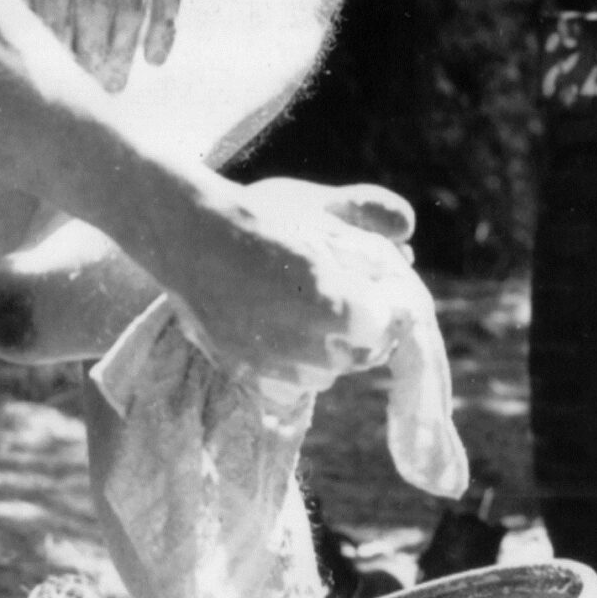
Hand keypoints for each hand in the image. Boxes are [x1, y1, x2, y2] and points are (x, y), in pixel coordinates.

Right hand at [160, 178, 467, 499]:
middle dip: (357, 333)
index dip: (380, 312)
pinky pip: (286, 382)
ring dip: (325, 352)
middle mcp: (310, 345)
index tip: (372, 295)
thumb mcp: (324, 214)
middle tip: (340, 301)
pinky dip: (289, 362)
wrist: (188, 234)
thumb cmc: (261, 218)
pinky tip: (275, 327)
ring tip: (303, 312)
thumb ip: (373, 229)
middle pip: (356, 356)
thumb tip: (407, 249)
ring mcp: (275, 364)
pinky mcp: (245, 373)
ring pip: (323, 374)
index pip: (382, 330)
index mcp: (339, 307)